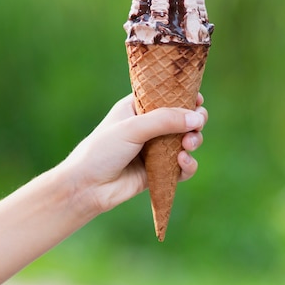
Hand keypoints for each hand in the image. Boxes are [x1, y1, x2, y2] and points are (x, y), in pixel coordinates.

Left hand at [59, 93, 207, 213]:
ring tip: (187, 146)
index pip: (166, 96)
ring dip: (193, 142)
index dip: (184, 96)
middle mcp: (148, 127)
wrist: (87, 188)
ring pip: (186, 142)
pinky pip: (182, 167)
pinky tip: (182, 163)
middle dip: (194, 121)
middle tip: (197, 125)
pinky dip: (188, 165)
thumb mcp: (133, 128)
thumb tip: (197, 117)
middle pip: (182, 119)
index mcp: (137, 108)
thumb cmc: (102, 151)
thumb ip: (164, 120)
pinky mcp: (159, 172)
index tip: (198, 100)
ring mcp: (154, 150)